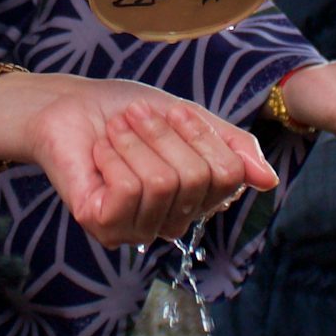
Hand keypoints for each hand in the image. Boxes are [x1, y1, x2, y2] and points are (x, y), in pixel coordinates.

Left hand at [0, 71, 277, 247]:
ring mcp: (137, 229)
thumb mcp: (190, 119)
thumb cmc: (124, 112)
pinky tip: (100, 151)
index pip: (230, 175)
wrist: (68, 107)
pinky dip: (114, 157)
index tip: (173, 112)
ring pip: (163, 183)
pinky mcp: (102, 226)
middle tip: (134, 118)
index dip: (203, 136)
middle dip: (165, 135)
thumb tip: (266, 180)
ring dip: (135, 142)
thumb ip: (231, 147)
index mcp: (197, 199)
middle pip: (198, 179)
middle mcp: (172, 222)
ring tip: (115, 131)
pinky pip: (128, 190)